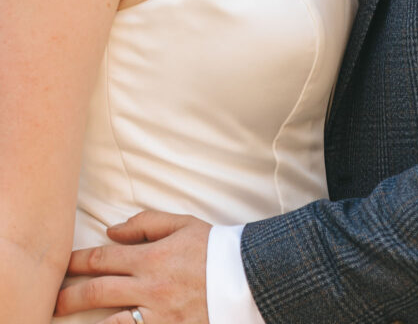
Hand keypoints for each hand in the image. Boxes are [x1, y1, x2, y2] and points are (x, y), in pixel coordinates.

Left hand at [54, 211, 210, 323]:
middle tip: (51, 302)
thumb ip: (145, 223)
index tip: (62, 265)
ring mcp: (159, 315)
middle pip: (99, 292)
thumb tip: (111, 230)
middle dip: (70, 296)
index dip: (78, 262)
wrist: (246, 278)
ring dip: (87, 323)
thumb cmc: (214, 248)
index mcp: (152, 257)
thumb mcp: (183, 224)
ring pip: (111, 323)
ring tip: (66, 323)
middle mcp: (151, 287)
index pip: (104, 259)